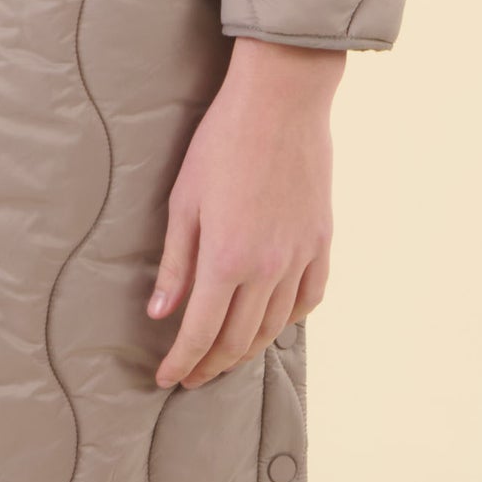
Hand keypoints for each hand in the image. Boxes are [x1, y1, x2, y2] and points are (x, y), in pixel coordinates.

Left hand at [147, 37, 344, 386]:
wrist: (280, 102)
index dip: (182, 362)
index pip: (200, 333)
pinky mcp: (322, 241)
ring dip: (247, 349)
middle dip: (211, 365)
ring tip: (226, 356)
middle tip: (192, 377)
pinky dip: (289, 320)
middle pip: (237, 339)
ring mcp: (300, 256)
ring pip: (274, 326)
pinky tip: (274, 323)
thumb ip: (176, 263)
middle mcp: (267, 268)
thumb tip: (160, 314)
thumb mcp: (184, 200)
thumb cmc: (221, 143)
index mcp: (226, 259)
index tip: (167, 379)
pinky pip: (309, 298)